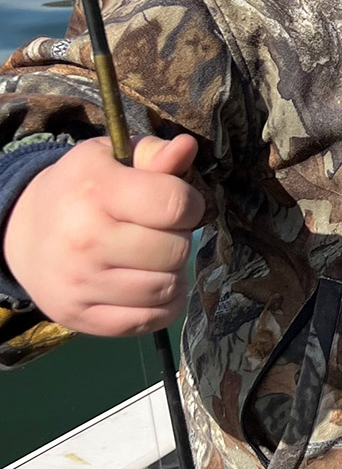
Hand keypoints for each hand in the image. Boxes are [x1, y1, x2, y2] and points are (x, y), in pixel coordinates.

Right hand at [3, 134, 204, 335]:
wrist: (22, 233)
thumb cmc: (80, 189)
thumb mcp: (110, 158)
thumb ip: (152, 154)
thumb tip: (186, 146)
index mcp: (96, 192)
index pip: (176, 204)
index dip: (191, 204)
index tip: (179, 204)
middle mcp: (85, 241)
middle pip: (175, 250)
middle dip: (179, 238)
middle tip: (162, 232)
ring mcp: (80, 284)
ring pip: (167, 288)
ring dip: (174, 272)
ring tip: (155, 258)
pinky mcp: (80, 318)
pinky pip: (150, 321)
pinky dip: (164, 306)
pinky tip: (153, 285)